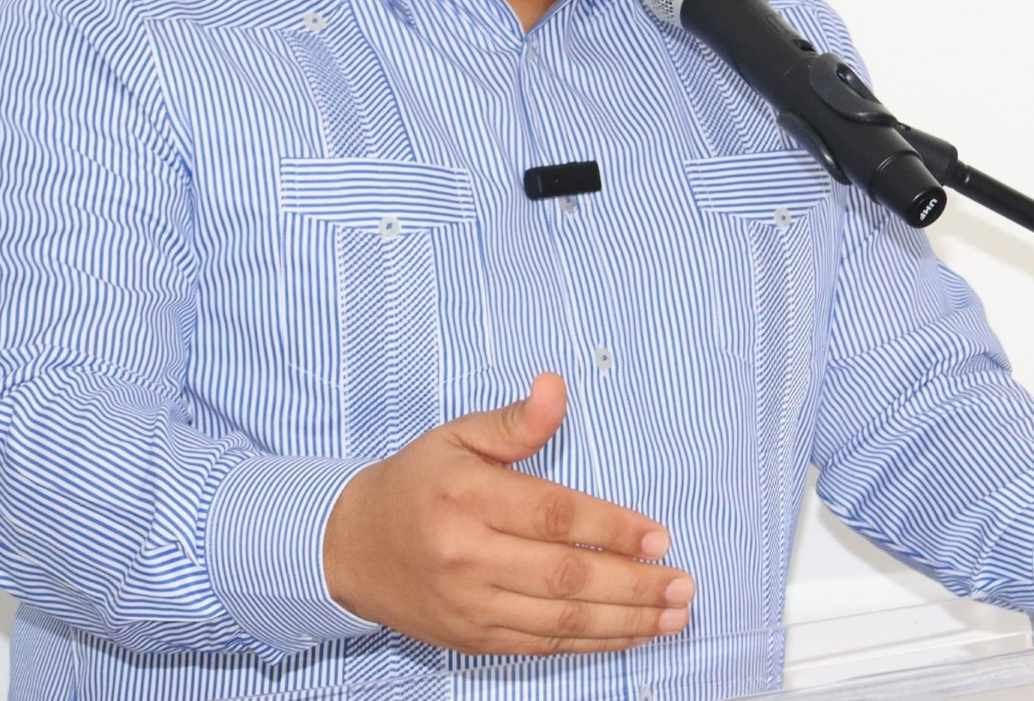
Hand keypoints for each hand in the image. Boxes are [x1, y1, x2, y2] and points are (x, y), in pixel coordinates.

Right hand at [322, 373, 694, 653]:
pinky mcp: (472, 638)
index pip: (553, 516)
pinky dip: (591, 642)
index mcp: (467, 499)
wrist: (351, 547)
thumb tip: (556, 387)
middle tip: (683, 584)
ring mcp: (470, 606)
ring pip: (560, 621)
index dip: (611, 528)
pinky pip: (541, 645)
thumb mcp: (458, 436)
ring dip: (624, 621)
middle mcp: (468, 558)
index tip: (659, 536)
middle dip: (633, 584)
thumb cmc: (416, 483)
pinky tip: (629, 633)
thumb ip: (515, 422)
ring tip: (672, 615)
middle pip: (565, 577)